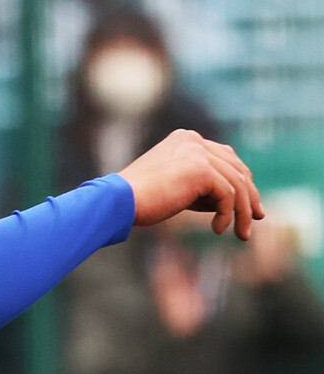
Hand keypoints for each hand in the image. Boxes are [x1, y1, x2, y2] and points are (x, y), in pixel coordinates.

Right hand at [117, 130, 263, 238]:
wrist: (118, 201)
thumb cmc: (140, 199)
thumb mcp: (175, 186)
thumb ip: (202, 186)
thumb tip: (235, 202)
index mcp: (186, 139)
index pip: (226, 158)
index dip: (242, 182)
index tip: (249, 206)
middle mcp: (194, 141)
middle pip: (237, 169)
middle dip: (249, 196)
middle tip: (254, 220)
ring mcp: (198, 152)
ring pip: (237, 184)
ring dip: (242, 212)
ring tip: (241, 234)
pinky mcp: (201, 169)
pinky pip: (228, 195)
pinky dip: (228, 215)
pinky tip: (218, 230)